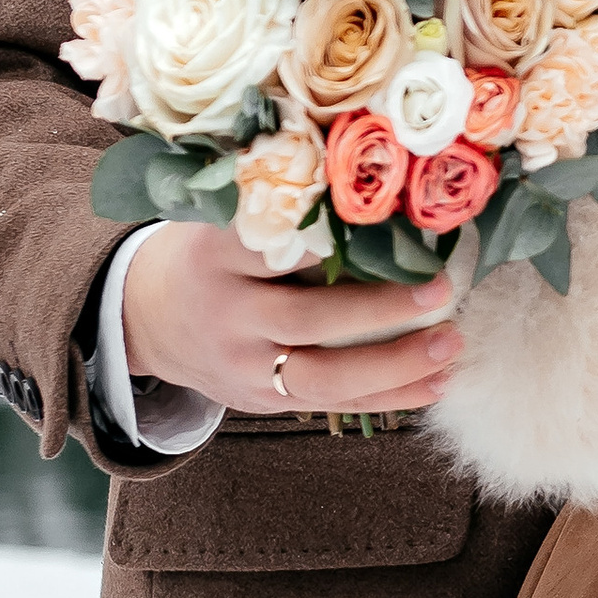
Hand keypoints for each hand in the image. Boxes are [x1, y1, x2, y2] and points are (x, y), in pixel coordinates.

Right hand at [122, 219, 462, 417]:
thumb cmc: (209, 257)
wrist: (146, 320)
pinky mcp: (262, 401)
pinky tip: (436, 384)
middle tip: (441, 290)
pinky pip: (332, 405)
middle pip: (307, 319)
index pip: (275, 246)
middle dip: (380, 310)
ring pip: (323, 378)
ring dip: (395, 367)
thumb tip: (374, 192)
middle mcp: (228, 315)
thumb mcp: (221, 222)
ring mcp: (243, 366)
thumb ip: (281, 214)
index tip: (391, 224)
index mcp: (216, 257)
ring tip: (450, 346)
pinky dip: (389, 398)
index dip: (333, 239)